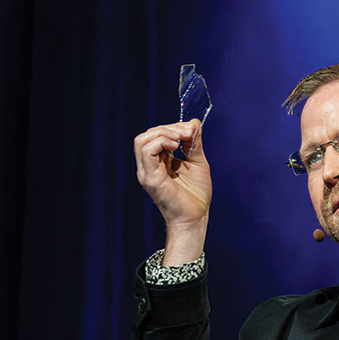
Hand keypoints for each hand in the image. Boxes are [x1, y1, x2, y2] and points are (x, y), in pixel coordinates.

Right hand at [133, 119, 211, 263]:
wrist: (196, 217)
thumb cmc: (196, 195)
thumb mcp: (197, 162)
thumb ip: (194, 143)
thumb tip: (194, 122)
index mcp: (159, 161)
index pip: (156, 135)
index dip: (173, 126)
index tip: (192, 128)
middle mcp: (149, 166)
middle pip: (147, 135)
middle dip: (169, 127)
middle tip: (188, 132)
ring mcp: (147, 172)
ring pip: (142, 141)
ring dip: (163, 133)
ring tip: (180, 138)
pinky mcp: (149, 178)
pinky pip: (146, 152)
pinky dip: (160, 143)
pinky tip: (175, 146)